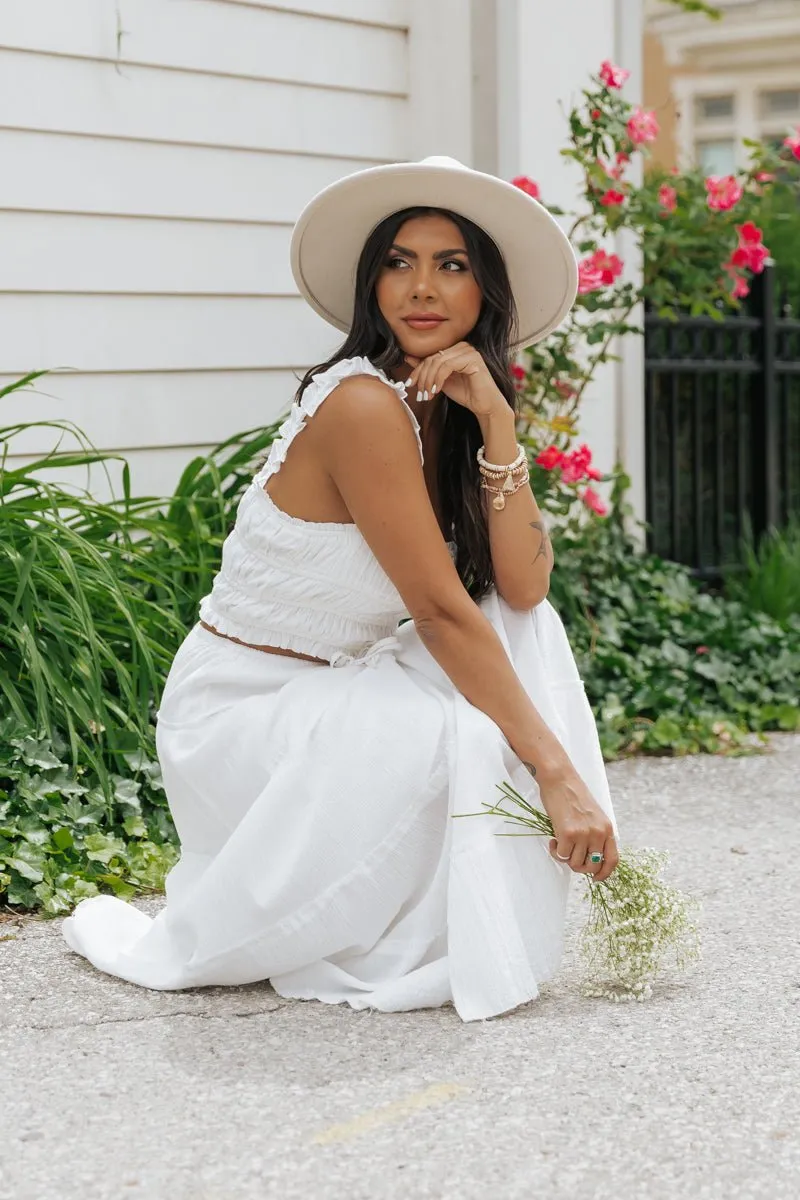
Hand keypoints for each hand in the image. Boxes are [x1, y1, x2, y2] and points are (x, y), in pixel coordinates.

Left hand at [404, 342, 505, 418]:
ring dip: (429, 380)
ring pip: (438, 362)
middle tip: (420, 393)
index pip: (430, 356)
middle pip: (432, 358)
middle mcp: (462, 346)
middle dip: (422, 377)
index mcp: (455, 349)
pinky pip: (448, 366)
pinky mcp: (473, 359)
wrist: (484, 405)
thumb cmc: (466, 393)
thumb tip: (408, 357)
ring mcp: (469, 351)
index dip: (417, 370)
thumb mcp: (441, 381)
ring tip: (428, 395)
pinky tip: (437, 391)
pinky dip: (438, 379)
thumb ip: (428, 369)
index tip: (409, 384)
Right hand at [536, 768, 618, 883]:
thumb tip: (590, 859)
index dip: (605, 874)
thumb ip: (596, 835)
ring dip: (566, 858)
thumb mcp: (593, 816)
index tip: (596, 879)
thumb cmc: (574, 796)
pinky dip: (555, 851)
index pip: (613, 860)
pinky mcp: (568, 833)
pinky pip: (562, 855)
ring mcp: (584, 834)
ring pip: (576, 864)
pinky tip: (553, 840)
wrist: (560, 779)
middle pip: (593, 866)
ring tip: (560, 844)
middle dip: (580, 867)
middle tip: (570, 857)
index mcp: (608, 828)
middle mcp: (599, 833)